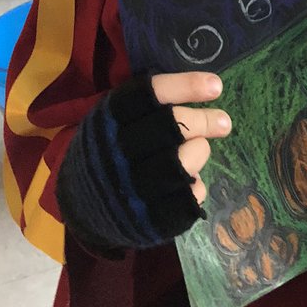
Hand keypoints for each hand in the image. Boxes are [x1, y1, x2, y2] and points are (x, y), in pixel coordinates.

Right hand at [57, 71, 231, 253]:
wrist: (83, 206)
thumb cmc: (111, 150)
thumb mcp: (117, 119)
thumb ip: (153, 105)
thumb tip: (207, 89)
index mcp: (108, 120)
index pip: (150, 95)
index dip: (186, 87)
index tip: (216, 86)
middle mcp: (117, 153)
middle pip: (172, 127)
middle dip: (205, 121)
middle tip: (224, 122)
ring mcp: (131, 189)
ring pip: (184, 162)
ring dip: (199, 152)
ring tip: (199, 150)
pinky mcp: (148, 220)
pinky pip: (189, 197)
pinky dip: (197, 185)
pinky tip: (191, 180)